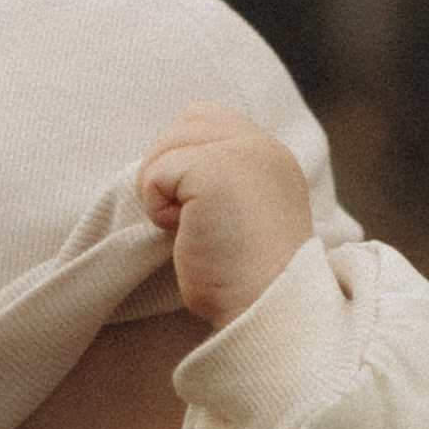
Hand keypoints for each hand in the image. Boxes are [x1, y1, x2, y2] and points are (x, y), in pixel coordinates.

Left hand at [138, 108, 313, 331]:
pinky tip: (187, 235)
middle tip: (189, 220)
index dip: (185, 157)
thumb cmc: (247, 281)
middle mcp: (262, 146)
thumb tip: (168, 172)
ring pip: (167, 146)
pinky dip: (158, 209)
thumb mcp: (241, 216)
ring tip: (191, 229)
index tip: (198, 209)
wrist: (266, 309)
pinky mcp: (213, 170)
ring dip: (163, 190)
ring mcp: (241, 153)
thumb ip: (221, 182)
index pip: (209, 120)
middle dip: (170, 169)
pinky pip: (155, 174)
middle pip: (185, 124)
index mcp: (272, 157)